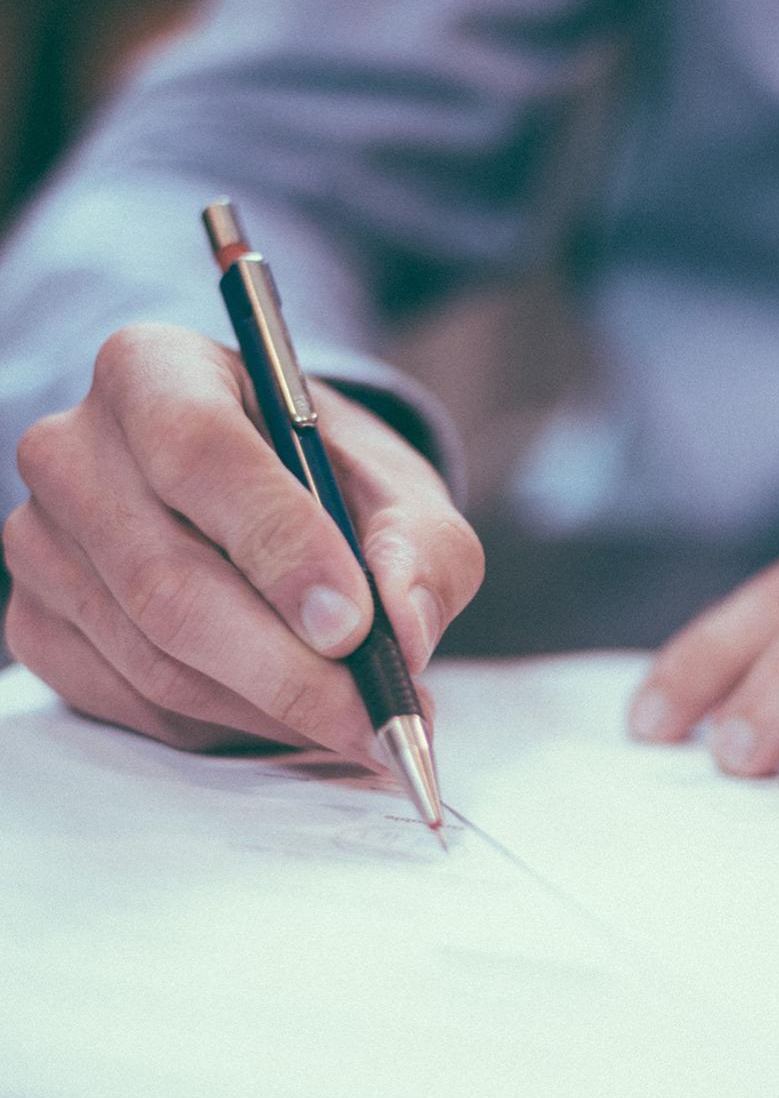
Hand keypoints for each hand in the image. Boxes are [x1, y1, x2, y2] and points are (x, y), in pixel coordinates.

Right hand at [3, 323, 482, 757]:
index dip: (280, 547)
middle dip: (287, 669)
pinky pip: (133, 704)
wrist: (272, 504)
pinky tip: (288, 714)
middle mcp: (75, 451)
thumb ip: (422, 549)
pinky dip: (227, 725)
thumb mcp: (402, 494)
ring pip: (154, 659)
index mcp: (155, 371)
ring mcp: (42, 544)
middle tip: (374, 715)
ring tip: (356, 722)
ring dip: (270, 709)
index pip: (199, 452)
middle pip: (166, 581)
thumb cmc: (332, 485)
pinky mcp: (38, 624)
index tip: (354, 625)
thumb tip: (405, 630)